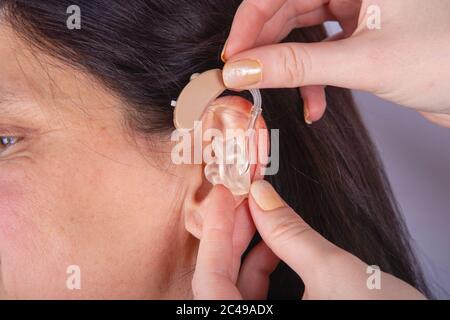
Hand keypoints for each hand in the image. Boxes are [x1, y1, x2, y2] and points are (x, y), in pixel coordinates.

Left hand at [192, 181, 425, 298]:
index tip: (224, 196)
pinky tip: (273, 247)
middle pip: (219, 285)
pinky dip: (260, 270)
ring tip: (259, 217)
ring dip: (246, 251)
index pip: (210, 282)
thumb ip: (290, 233)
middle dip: (230, 238)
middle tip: (242, 201)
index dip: (214, 233)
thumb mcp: (335, 273)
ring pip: (236, 292)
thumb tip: (263, 196)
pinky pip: (255, 301)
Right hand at [221, 0, 449, 127]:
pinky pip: (322, 50)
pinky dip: (314, 78)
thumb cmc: (447, 61)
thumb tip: (244, 70)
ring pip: (302, 30)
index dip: (251, 21)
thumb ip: (297, 65)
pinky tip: (316, 105)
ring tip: (284, 97)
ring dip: (291, 68)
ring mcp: (359, 6)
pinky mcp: (363, 31)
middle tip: (249, 80)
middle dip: (267, 48)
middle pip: (288, 6)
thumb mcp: (363, 62)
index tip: (234, 58)